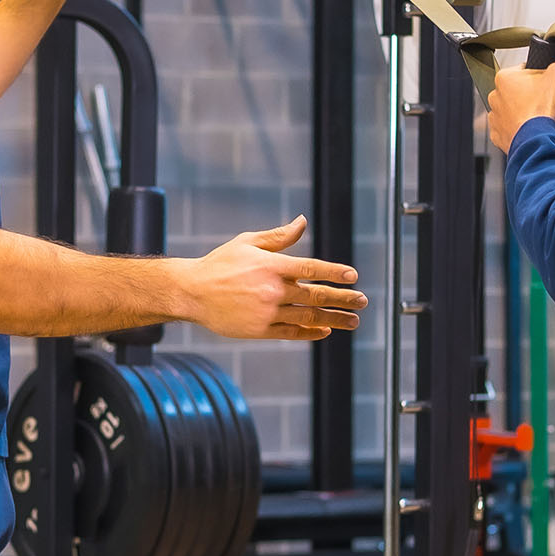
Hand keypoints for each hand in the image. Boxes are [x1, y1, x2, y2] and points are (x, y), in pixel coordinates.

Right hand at [176, 216, 366, 340]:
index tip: (353, 276)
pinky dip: (311, 333)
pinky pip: (292, 333)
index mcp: (272, 266)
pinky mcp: (260, 330)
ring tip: (353, 321)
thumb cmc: (220, 263)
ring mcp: (267, 312)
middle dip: (343, 298)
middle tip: (363, 301)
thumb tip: (303, 222)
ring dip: (335, 319)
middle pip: (316, 295)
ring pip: (309, 318)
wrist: (192, 292)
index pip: (311, 269)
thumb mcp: (248, 243)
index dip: (335, 272)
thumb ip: (278, 236)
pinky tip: (326, 330)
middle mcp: (272, 290)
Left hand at [486, 64, 554, 153]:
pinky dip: (524, 129)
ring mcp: (496, 118)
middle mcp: (496, 97)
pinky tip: (534, 129)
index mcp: (505, 77)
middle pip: (522, 91)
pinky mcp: (500, 136)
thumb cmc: (543, 110)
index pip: (528, 70)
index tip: (553, 86)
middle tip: (550, 103)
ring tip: (542, 118)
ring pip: (516, 111)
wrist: (537, 141)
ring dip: (528, 113)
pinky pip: (513, 129)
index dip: (546, 77)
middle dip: (536, 96)